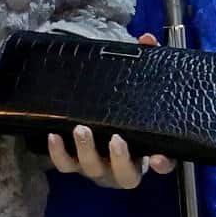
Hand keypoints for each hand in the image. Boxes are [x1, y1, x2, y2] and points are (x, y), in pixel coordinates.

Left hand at [45, 32, 177, 188]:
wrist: (96, 112)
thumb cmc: (123, 105)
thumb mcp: (136, 88)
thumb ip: (145, 64)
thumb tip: (147, 40)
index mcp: (146, 151)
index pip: (162, 164)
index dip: (162, 164)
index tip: (158, 158)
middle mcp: (123, 166)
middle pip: (125, 176)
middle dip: (119, 159)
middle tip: (115, 139)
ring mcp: (98, 167)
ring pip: (92, 169)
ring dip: (86, 151)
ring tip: (81, 129)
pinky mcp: (74, 162)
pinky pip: (65, 164)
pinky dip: (58, 153)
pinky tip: (53, 135)